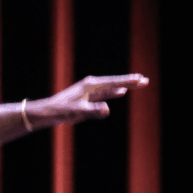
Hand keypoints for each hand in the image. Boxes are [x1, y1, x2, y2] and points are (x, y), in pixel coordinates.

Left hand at [28, 74, 148, 127]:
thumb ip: (93, 111)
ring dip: (124, 85)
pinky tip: (119, 93)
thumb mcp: (77, 112)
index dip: (128, 82)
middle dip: (130, 81)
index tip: (141, 80)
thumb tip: (107, 109)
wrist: (47, 112)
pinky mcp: (87, 97)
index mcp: (90, 86)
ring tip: (137, 83)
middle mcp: (90, 85)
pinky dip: (114, 91)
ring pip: (111, 87)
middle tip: (145, 80)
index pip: (113, 83)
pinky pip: (105, 93)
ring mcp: (89, 90)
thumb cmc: (61, 111)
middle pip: (114, 82)